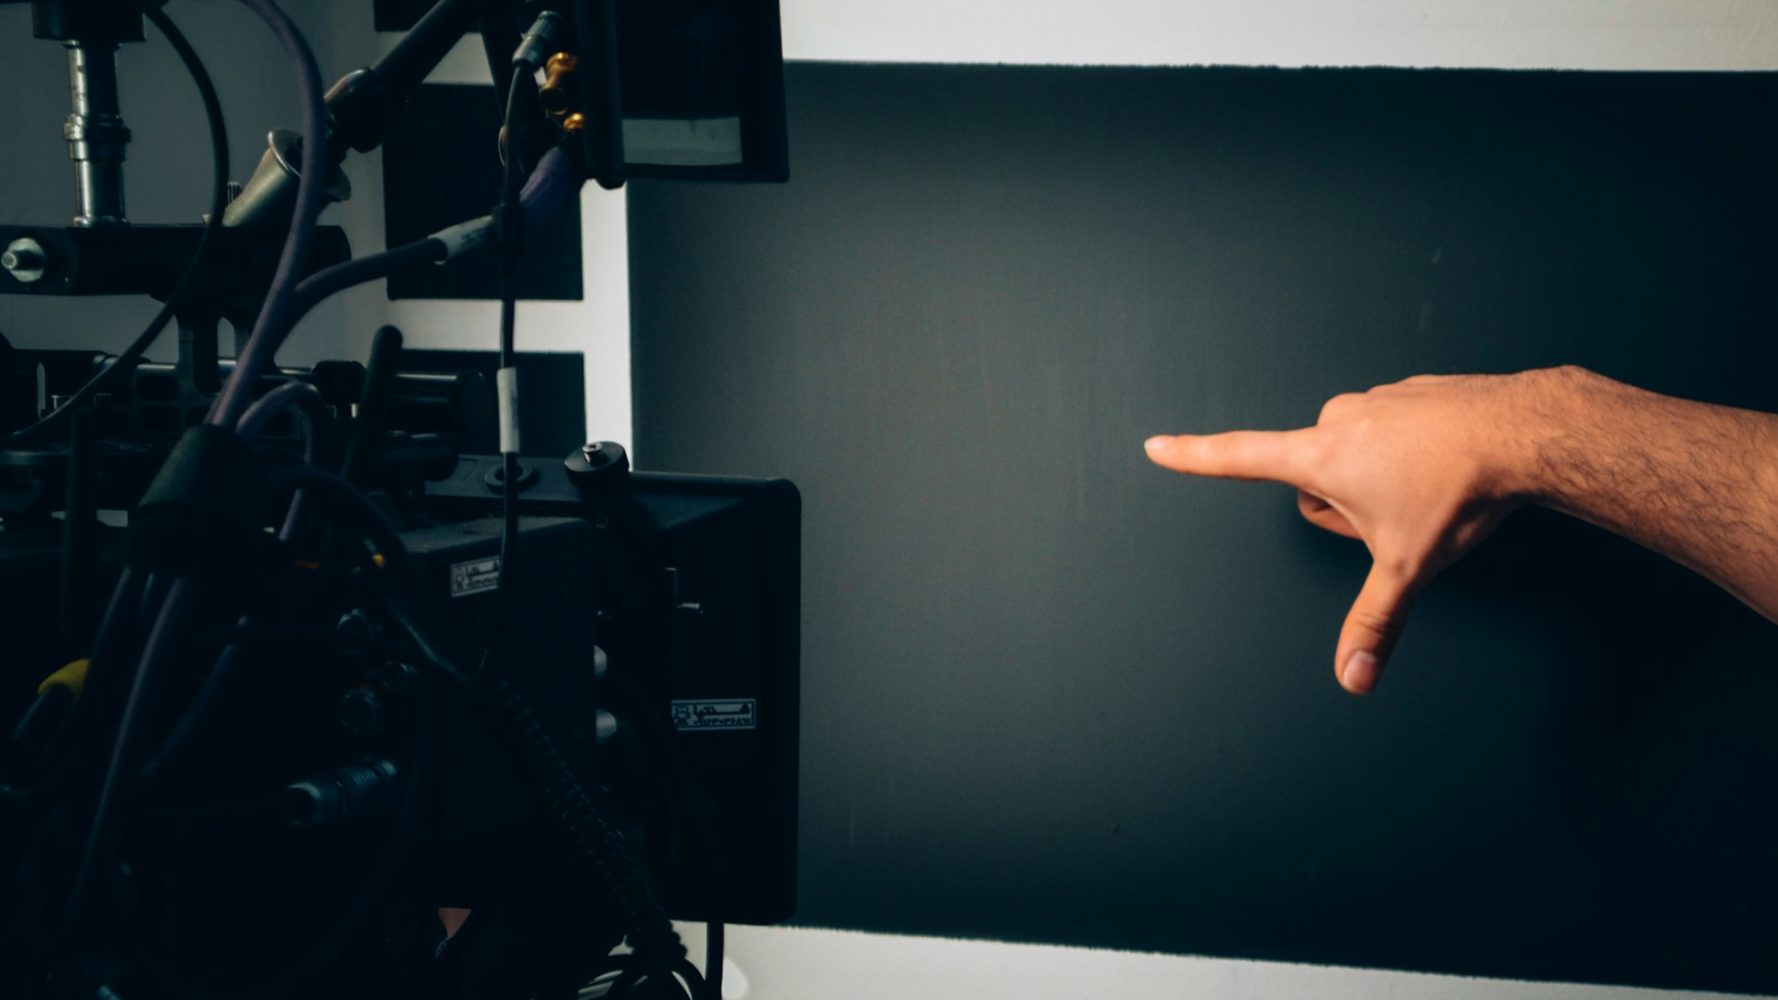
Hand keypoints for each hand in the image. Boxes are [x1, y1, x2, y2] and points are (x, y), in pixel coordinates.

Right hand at [1145, 369, 1571, 693]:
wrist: (1528, 430)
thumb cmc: (1459, 489)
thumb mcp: (1408, 566)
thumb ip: (1374, 621)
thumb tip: (1352, 679)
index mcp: (1319, 457)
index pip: (1237, 458)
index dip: (1192, 457)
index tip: (1157, 445)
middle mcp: (1339, 420)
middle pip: (1316, 481)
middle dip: (1347, 506)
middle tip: (1398, 516)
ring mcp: (1376, 400)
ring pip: (1357, 455)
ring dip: (1382, 479)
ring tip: (1430, 489)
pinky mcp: (1412, 391)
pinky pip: (1393, 433)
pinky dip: (1413, 455)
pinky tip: (1448, 466)